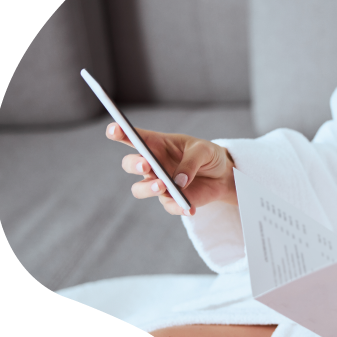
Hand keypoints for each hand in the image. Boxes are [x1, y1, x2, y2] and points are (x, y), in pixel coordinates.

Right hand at [106, 122, 236, 215]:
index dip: (120, 132)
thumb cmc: (209, 156)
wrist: (223, 176)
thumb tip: (178, 181)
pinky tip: (190, 207)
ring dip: (148, 188)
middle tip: (146, 164)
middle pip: (130, 164)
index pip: (134, 137)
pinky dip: (178, 207)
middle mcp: (153, 164)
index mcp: (157, 145)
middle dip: (134, 164)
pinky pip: (167, 206)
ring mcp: (158, 183)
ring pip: (139, 189)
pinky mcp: (170, 200)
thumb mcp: (205, 151)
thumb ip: (191, 161)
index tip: (113, 129)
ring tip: (164, 186)